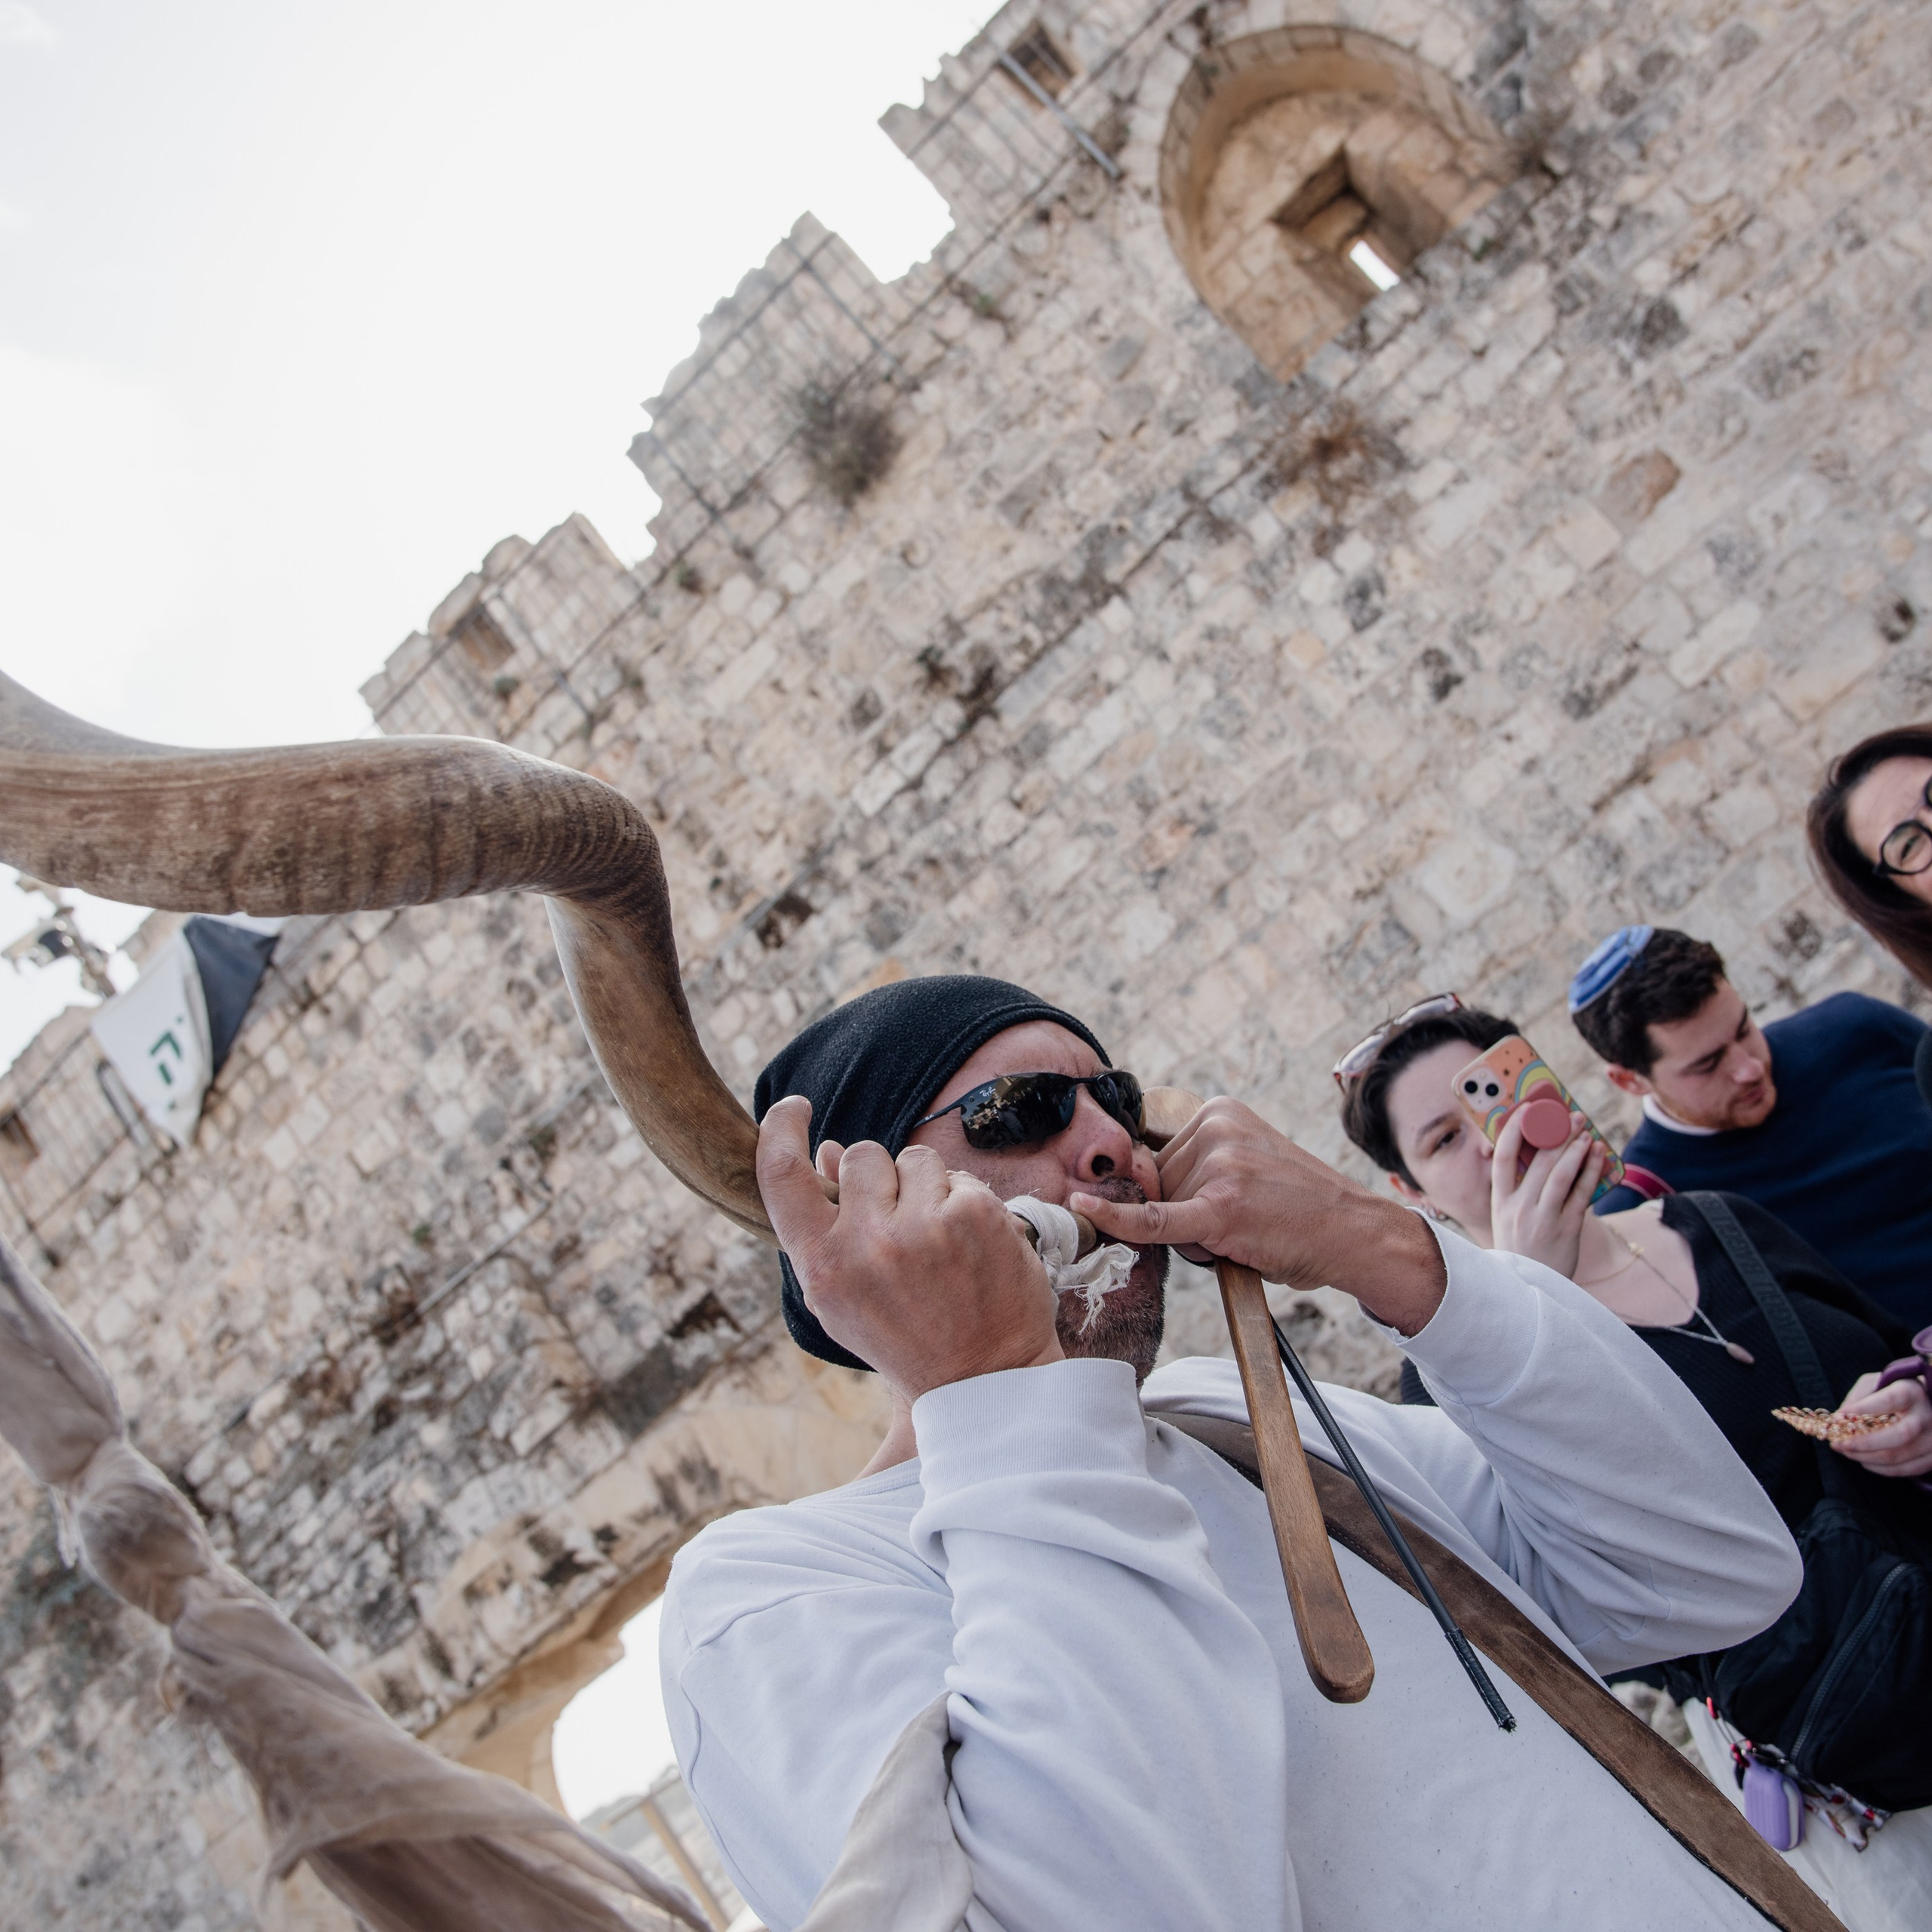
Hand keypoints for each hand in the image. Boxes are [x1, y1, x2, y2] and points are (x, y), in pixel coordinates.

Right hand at [757, 1097, 1061, 1398]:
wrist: (984, 1378)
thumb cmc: (906, 1336)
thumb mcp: (846, 1296)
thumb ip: (826, 1224)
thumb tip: (824, 1148)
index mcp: (823, 1268)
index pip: (781, 1174)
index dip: (780, 1129)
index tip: (793, 1108)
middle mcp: (868, 1244)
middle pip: (859, 1156)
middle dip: (876, 1177)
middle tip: (898, 1226)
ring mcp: (925, 1226)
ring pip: (911, 1158)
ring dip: (923, 1187)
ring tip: (936, 1241)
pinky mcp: (976, 1213)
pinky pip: (957, 1175)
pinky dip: (962, 1201)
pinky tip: (968, 1244)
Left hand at [1069, 1096, 1445, 1334]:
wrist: (1355, 1233)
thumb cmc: (1300, 1207)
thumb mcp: (1248, 1161)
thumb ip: (1198, 1164)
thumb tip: (1132, 1184)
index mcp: (1219, 1110)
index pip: (1162, 1158)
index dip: (1182, 1194)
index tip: (1207, 1205)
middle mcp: (1216, 1127)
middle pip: (1160, 1184)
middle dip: (1190, 1216)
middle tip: (1246, 1223)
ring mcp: (1220, 1164)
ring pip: (1166, 1211)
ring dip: (1197, 1238)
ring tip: (1250, 1232)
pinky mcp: (1221, 1206)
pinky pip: (1155, 1219)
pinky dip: (1119, 1220)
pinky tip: (1086, 1211)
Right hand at [1488, 1109, 1606, 1278]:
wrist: (1530, 1293)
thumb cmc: (1521, 1251)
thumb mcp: (1507, 1221)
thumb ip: (1518, 1192)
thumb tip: (1541, 1155)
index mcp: (1500, 1203)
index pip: (1501, 1158)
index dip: (1512, 1131)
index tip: (1526, 1111)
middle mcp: (1519, 1209)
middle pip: (1537, 1161)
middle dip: (1556, 1133)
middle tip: (1571, 1115)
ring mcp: (1543, 1219)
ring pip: (1560, 1174)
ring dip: (1575, 1148)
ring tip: (1586, 1131)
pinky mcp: (1567, 1230)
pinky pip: (1581, 1194)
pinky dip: (1591, 1171)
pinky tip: (1599, 1154)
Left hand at [1832, 1371, 1931, 1478]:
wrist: (1924, 1404)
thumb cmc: (1892, 1391)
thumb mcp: (1875, 1383)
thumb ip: (1858, 1397)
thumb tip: (1840, 1419)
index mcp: (1911, 1392)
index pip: (1887, 1401)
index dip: (1862, 1410)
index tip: (1838, 1417)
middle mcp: (1926, 1416)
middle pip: (1897, 1436)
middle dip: (1862, 1443)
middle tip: (1838, 1444)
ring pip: (1898, 1456)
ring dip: (1866, 1457)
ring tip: (1846, 1452)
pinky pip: (1906, 1469)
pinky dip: (1881, 1469)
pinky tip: (1865, 1461)